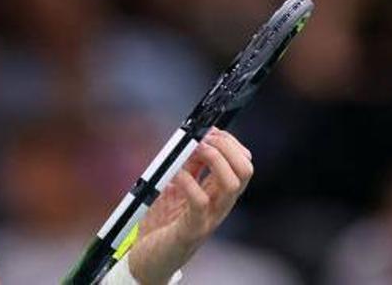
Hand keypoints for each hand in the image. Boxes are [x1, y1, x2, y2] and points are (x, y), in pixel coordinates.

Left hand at [126, 128, 253, 284]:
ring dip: (215, 159)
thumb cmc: (162, 224)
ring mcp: (209, 219)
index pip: (243, 163)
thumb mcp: (177, 187)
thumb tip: (194, 139)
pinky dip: (188, 181)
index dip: (230, 142)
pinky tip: (175, 174)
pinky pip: (199, 202)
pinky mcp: (191, 231)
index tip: (211, 130)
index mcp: (218, 194)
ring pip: (232, 185)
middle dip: (228, 146)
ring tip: (196, 149)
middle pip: (245, 170)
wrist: (146, 260)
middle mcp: (220, 206)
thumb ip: (189, 168)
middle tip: (205, 137)